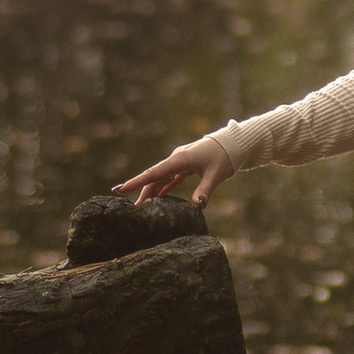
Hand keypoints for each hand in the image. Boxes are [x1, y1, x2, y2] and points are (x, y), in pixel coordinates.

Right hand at [114, 135, 234, 207]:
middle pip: (154, 177)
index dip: (136, 183)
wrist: (234, 144)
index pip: (153, 173)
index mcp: (179, 159)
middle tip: (131, 210)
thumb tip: (198, 206)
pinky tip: (157, 198)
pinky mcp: (186, 166)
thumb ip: (205, 190)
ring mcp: (180, 162)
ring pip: (161, 178)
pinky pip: (170, 178)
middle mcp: (176, 159)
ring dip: (151, 191)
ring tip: (141, 208)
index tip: (120, 190)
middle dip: (140, 192)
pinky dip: (163, 187)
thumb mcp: (216, 175)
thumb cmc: (225, 156)